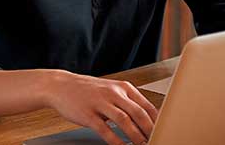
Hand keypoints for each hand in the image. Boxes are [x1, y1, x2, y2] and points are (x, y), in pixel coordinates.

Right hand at [41, 72, 157, 144]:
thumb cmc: (87, 91)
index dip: (157, 121)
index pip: (146, 106)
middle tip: (156, 140)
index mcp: (123, 88)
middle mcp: (114, 93)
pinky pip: (106, 130)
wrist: (60, 86)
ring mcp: (101, 103)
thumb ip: (127, 103)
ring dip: (136, 136)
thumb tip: (147, 120)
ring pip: (125, 121)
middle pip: (139, 113)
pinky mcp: (89, 114)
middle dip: (150, 130)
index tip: (163, 131)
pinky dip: (116, 141)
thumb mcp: (111, 91)